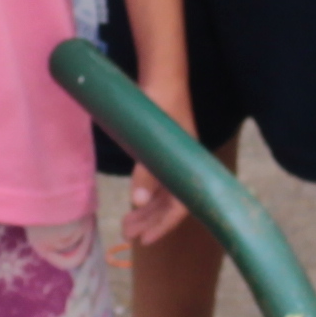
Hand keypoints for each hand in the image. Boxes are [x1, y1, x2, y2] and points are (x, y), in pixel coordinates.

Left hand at [120, 67, 195, 248]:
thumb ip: (145, 169)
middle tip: (128, 235)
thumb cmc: (160, 101)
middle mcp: (183, 166)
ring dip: (145, 213)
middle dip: (150, 222)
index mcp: (189, 164)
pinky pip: (155, 183)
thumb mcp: (152, 136)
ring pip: (161, 196)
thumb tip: (138, 203)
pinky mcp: (160, 155)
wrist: (161, 76)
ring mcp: (172, 161)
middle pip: (170, 205)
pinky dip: (144, 197)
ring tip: (126, 228)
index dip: (164, 224)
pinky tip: (132, 206)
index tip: (146, 240)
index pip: (182, 204)